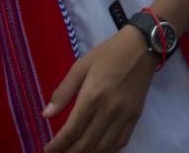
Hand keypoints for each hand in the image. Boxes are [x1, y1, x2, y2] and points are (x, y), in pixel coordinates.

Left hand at [43, 26, 156, 152]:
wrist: (142, 46)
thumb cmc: (109, 53)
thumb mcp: (81, 65)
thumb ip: (63, 91)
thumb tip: (46, 115)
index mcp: (93, 95)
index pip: (72, 130)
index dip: (57, 145)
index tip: (47, 150)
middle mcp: (109, 109)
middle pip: (86, 143)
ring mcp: (125, 115)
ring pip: (103, 147)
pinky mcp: (135, 116)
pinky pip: (121, 141)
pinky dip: (107, 151)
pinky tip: (97, 150)